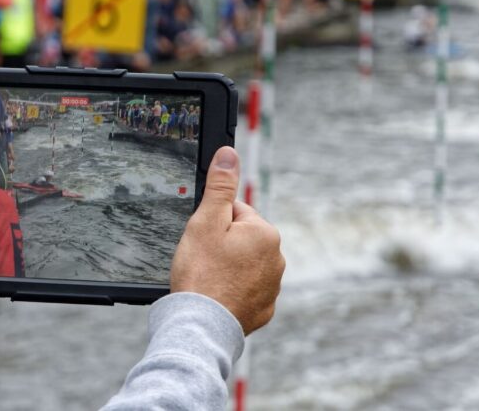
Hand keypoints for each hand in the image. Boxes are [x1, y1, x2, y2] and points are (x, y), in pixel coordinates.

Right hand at [170, 146, 284, 334]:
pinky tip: (216, 296)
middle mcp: (277, 258)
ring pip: (243, 264)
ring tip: (208, 279)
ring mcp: (272, 286)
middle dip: (222, 245)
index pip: (235, 212)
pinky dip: (232, 291)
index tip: (202, 239)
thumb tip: (229, 154)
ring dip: (227, 268)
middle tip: (202, 260)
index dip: (213, 222)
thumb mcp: (205, 221)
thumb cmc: (201, 273)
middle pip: (241, 238)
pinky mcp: (264, 309)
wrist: (201, 324)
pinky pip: (246, 290)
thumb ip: (220, 186)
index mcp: (265, 233)